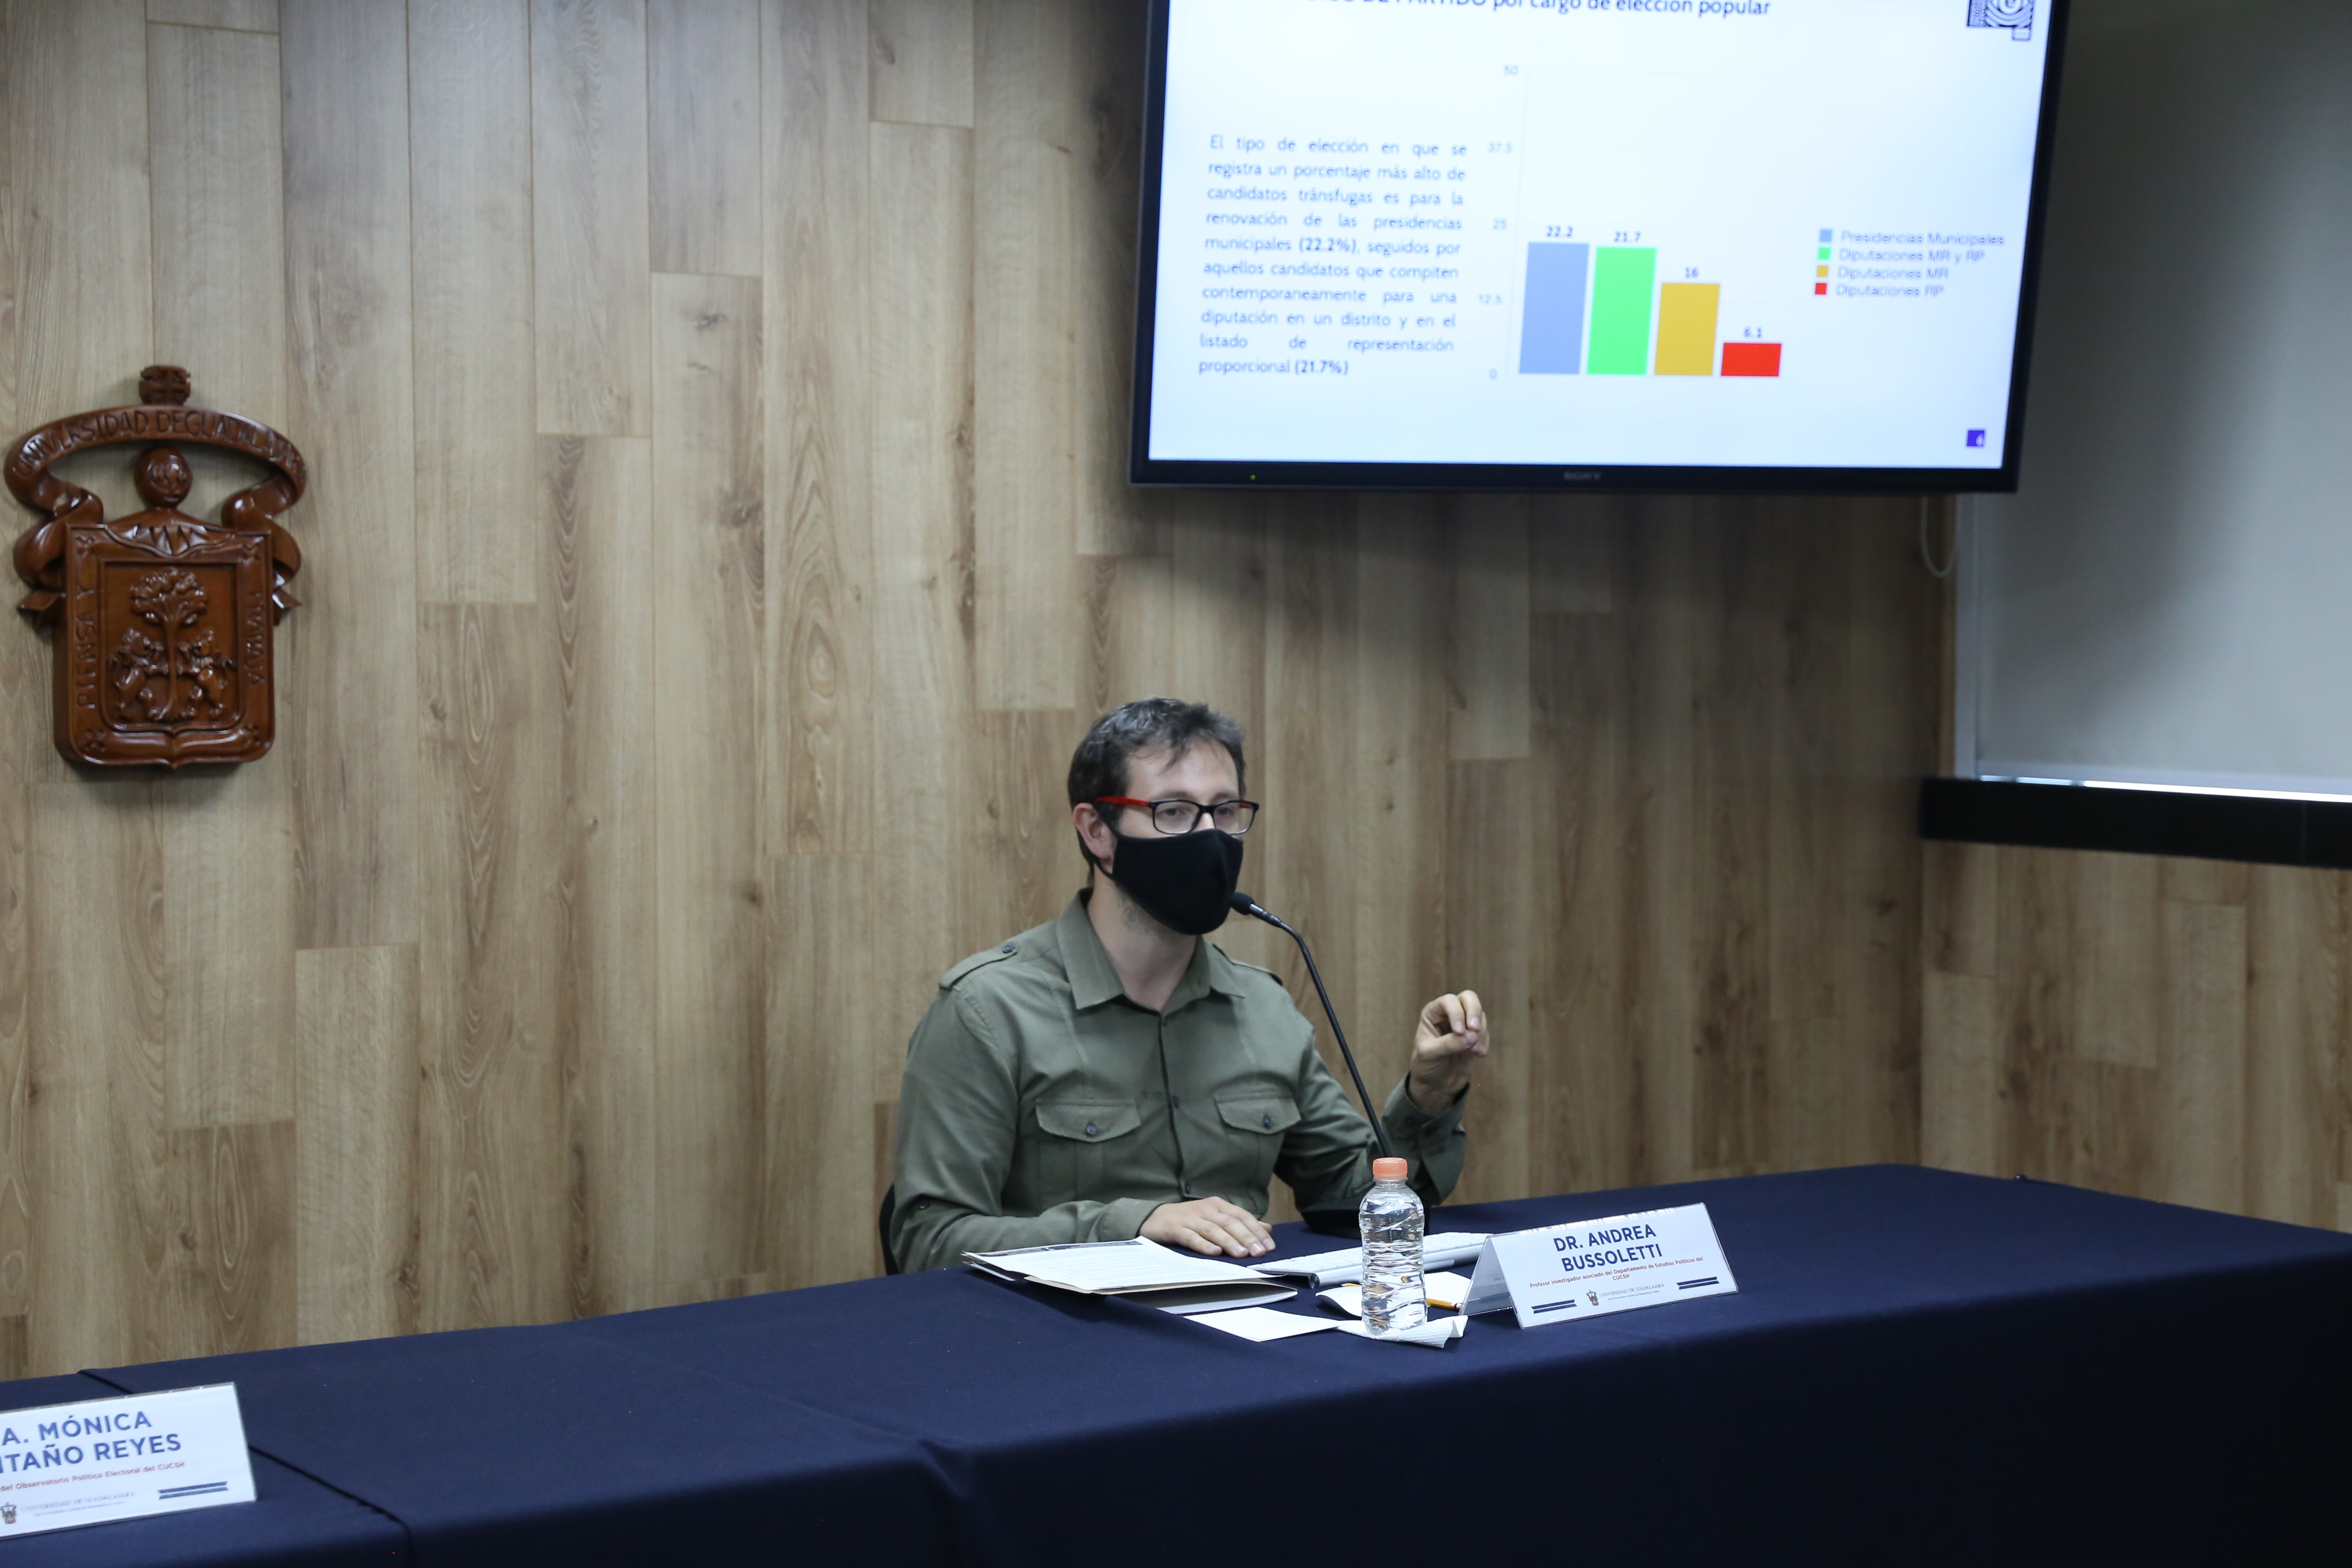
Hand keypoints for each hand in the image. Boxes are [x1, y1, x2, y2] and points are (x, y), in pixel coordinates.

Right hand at [1141, 1196, 1273, 1257]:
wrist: (1156, 1218)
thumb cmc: (1191, 1220)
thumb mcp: (1216, 1217)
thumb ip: (1240, 1223)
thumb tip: (1266, 1228)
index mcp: (1218, 1205)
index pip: (1242, 1216)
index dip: (1256, 1230)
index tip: (1269, 1246)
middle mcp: (1206, 1209)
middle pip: (1230, 1223)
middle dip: (1246, 1238)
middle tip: (1259, 1252)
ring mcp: (1190, 1218)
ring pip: (1213, 1230)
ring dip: (1229, 1242)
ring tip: (1242, 1254)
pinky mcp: (1175, 1228)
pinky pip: (1191, 1237)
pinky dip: (1203, 1244)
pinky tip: (1214, 1252)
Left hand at [1408, 989, 1487, 1113]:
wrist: (1437, 1083)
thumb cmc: (1426, 1065)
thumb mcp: (1429, 1055)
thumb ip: (1447, 1044)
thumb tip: (1471, 1036)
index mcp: (1432, 1013)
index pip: (1448, 1001)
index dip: (1456, 1013)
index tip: (1459, 1032)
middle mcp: (1449, 1013)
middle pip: (1468, 998)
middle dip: (1474, 1012)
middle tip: (1474, 1030)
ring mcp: (1464, 1022)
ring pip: (1479, 1014)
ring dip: (1480, 1032)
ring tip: (1473, 1051)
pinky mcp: (1475, 1035)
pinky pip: (1485, 1030)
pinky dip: (1485, 1041)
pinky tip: (1478, 1054)